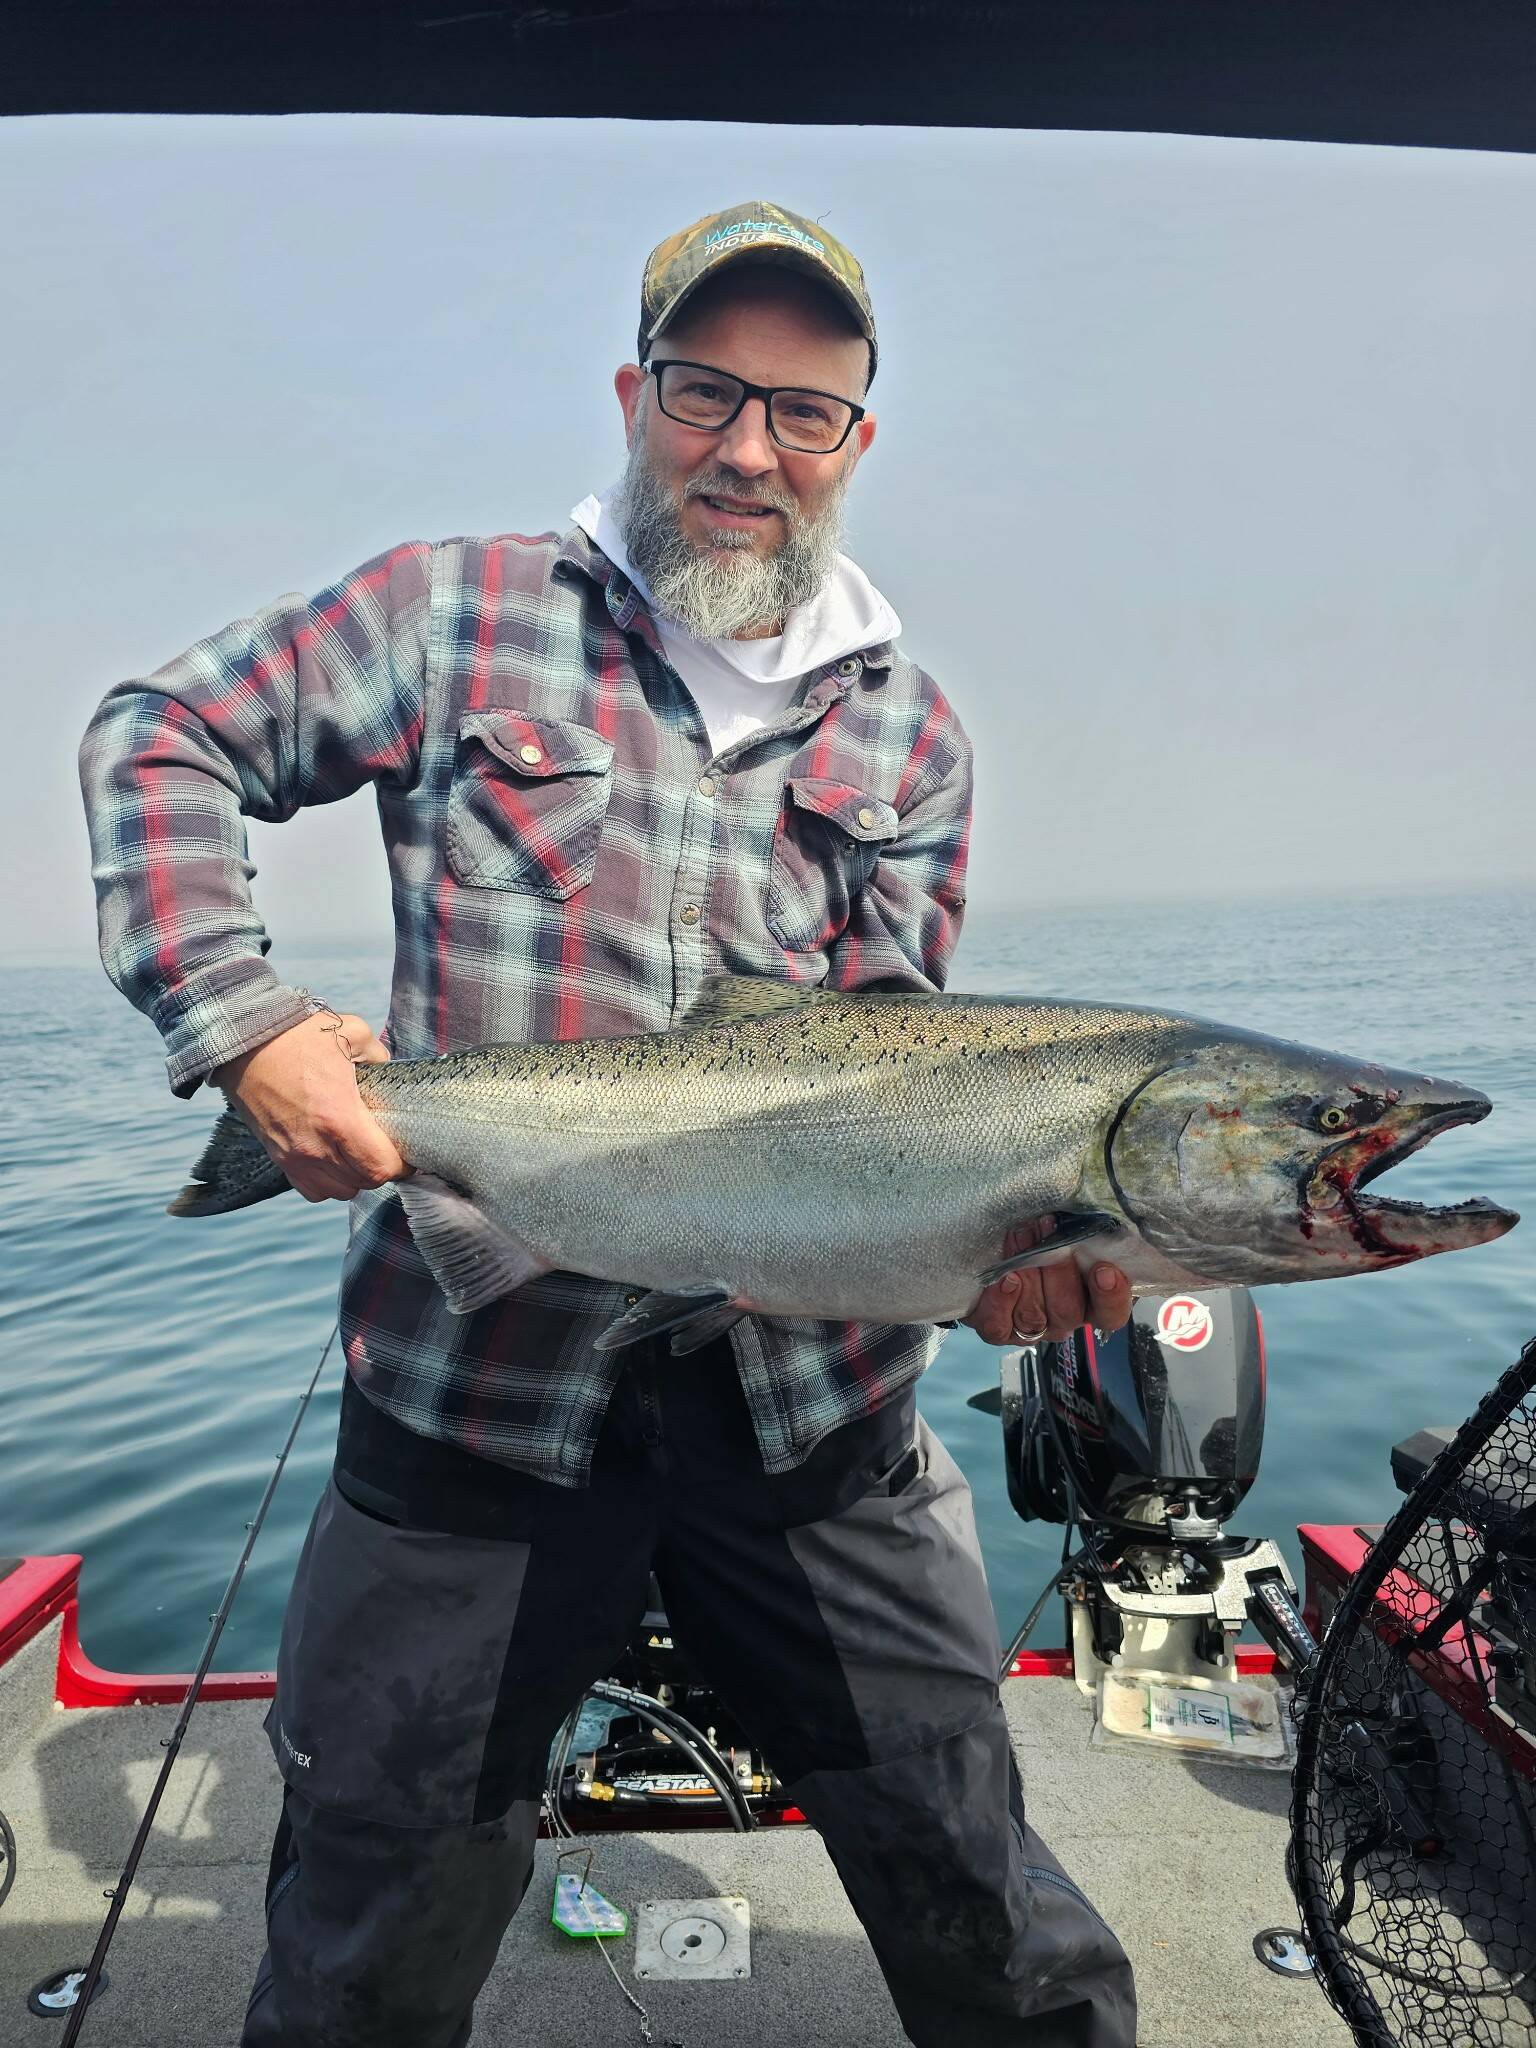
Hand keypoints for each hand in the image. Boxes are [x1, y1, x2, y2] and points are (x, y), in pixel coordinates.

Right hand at [209, 1010, 404, 1203]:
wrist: (244, 1043)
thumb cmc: (297, 1036)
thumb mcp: (351, 1033)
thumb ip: (379, 1057)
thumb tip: (389, 1072)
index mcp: (338, 1117)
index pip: (381, 1167)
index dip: (402, 1164)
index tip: (407, 1151)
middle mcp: (315, 1146)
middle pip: (364, 1182)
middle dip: (381, 1168)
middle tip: (385, 1147)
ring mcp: (294, 1156)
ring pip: (339, 1191)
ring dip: (355, 1177)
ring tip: (359, 1153)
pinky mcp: (278, 1158)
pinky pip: (312, 1190)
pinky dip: (328, 1182)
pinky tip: (333, 1159)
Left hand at [963, 1215, 1131, 1346]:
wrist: (997, 1243)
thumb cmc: (1044, 1233)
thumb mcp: (1070, 1229)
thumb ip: (1086, 1231)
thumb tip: (1097, 1216)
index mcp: (1091, 1301)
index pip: (1110, 1314)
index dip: (1110, 1296)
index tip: (1103, 1269)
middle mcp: (1064, 1319)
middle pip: (1068, 1310)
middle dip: (1058, 1269)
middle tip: (1049, 1227)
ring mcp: (1031, 1327)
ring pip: (1034, 1315)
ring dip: (1027, 1273)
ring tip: (1020, 1234)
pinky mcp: (999, 1328)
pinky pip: (999, 1325)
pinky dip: (1000, 1301)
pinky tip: (1003, 1278)